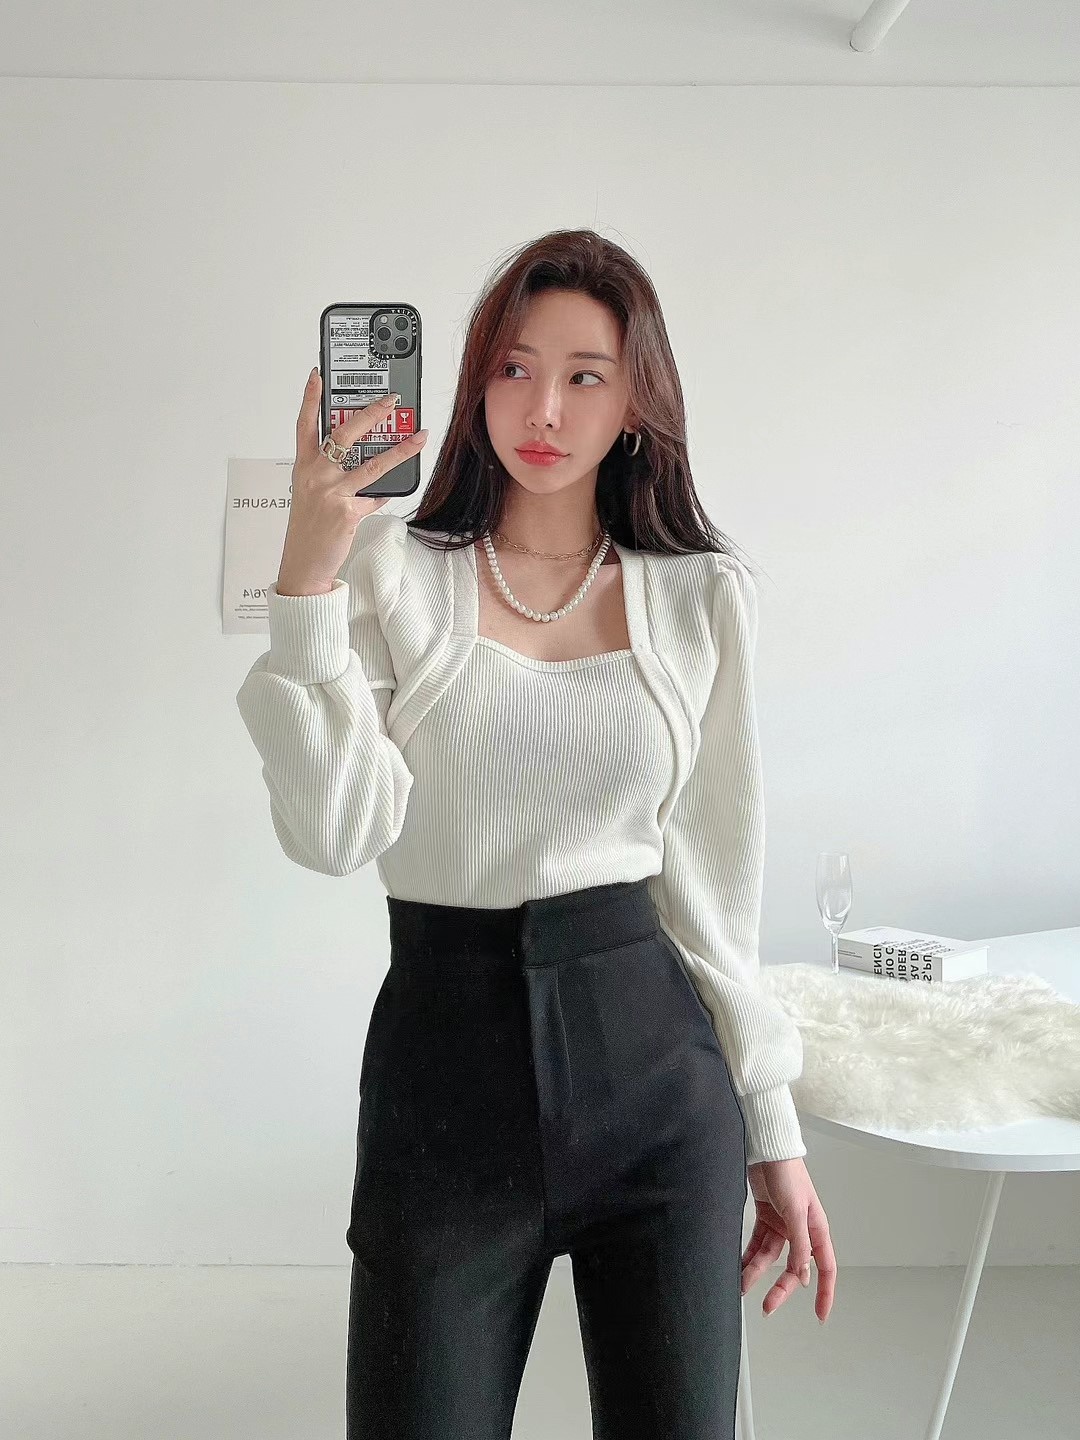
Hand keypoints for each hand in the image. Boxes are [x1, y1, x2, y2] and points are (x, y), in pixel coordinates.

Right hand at [277, 369, 427, 594]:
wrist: (303, 563)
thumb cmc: (307, 528)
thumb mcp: (309, 493)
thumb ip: (329, 473)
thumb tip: (359, 461)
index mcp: (304, 466)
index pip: (305, 424)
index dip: (311, 398)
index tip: (317, 375)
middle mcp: (316, 474)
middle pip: (345, 433)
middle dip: (371, 412)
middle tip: (391, 400)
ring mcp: (332, 492)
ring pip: (372, 463)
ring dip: (401, 449)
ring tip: (419, 438)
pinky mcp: (347, 511)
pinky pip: (375, 497)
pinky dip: (385, 494)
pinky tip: (391, 492)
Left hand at [740, 1157, 835, 1323]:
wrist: (767, 1149)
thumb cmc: (787, 1173)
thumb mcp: (795, 1210)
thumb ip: (800, 1244)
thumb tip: (804, 1276)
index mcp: (816, 1229)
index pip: (826, 1268)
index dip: (825, 1293)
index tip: (821, 1316)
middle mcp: (800, 1230)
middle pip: (794, 1268)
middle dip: (781, 1288)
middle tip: (767, 1306)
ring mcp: (781, 1225)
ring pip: (770, 1258)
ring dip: (757, 1272)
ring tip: (742, 1285)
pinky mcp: (765, 1217)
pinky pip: (757, 1244)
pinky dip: (748, 1256)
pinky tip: (739, 1266)